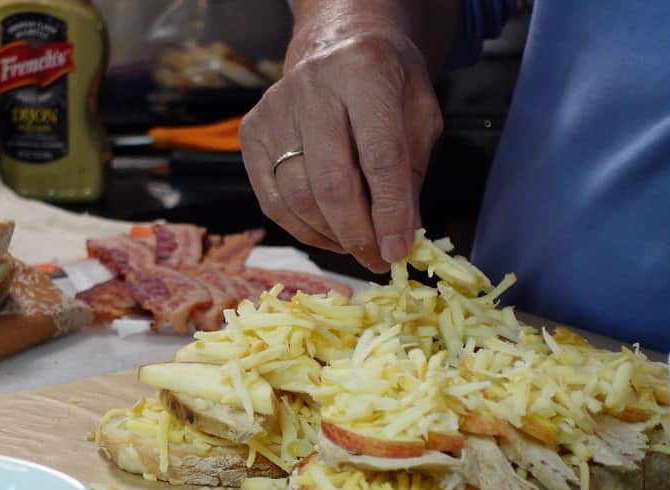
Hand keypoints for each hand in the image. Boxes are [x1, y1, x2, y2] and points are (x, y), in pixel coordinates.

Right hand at [240, 8, 443, 271]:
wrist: (338, 48)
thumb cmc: (386, 85)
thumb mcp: (419, 115)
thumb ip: (411, 173)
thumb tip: (398, 237)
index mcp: (364, 72)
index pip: (378, 155)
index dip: (390, 210)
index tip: (399, 250)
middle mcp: (312, 87)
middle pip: (330, 182)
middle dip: (357, 234)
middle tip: (378, 260)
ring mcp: (274, 110)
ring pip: (297, 198)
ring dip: (331, 236)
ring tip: (358, 246)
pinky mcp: (251, 133)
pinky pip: (274, 201)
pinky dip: (303, 229)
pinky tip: (329, 234)